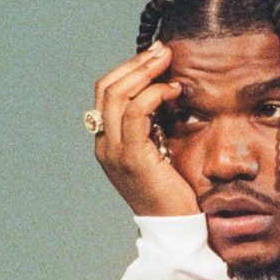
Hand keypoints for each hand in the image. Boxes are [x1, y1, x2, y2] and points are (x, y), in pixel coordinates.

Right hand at [93, 42, 198, 216]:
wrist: (173, 228)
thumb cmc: (173, 193)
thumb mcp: (160, 154)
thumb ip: (153, 128)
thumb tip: (166, 94)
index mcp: (108, 143)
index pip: (107, 94)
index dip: (129, 70)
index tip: (155, 58)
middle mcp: (105, 145)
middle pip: (107, 88)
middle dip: (136, 64)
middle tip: (162, 50)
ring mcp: (115, 152)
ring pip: (117, 95)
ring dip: (144, 72)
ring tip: (167, 60)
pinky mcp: (133, 158)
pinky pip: (136, 114)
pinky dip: (154, 95)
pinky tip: (173, 91)